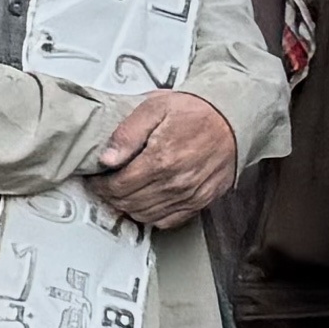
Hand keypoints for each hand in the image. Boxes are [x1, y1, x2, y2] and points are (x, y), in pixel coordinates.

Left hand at [86, 89, 243, 228]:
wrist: (234, 118)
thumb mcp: (155, 107)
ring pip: (146, 215)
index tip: (95, 179)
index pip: (118, 185)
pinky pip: (168, 221)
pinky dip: (151, 216)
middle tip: (104, 186)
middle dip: (110, 196)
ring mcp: (190, 195)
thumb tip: (107, 158)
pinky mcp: (201, 201)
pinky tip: (144, 203)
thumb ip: (127, 133)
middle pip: (129, 202)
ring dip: (128, 207)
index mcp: (161, 160)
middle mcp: (176, 182)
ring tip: (120, 193)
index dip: (100, 185)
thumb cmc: (196, 110)